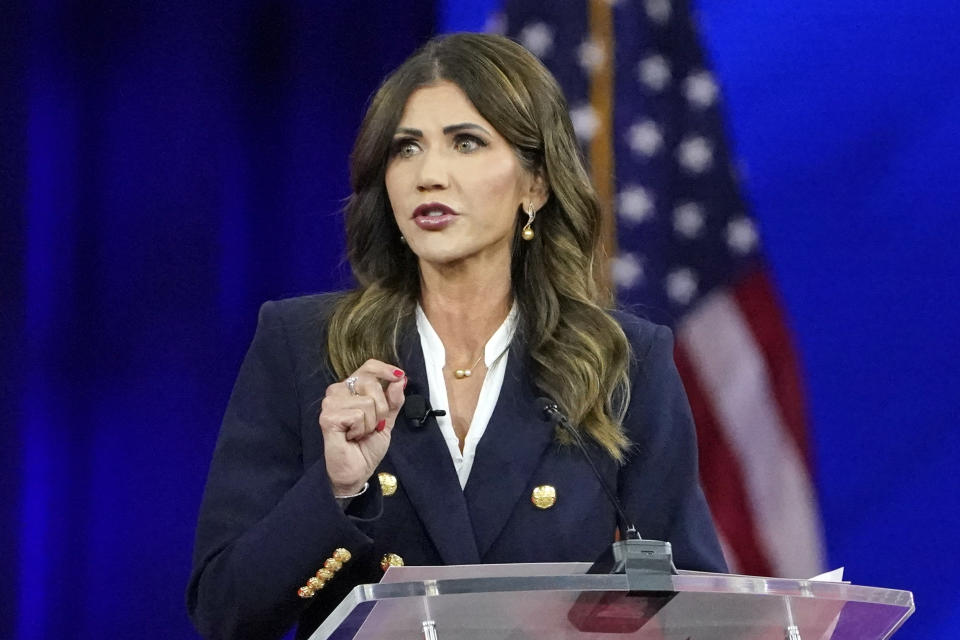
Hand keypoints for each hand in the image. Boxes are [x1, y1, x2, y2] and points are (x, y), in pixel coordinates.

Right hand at [319, 360, 405, 495]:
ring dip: (370, 423)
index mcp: (351, 388)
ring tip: (359, 434)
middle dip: (381, 408)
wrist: (357, 471)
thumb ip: (393, 400)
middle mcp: (338, 391)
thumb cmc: (367, 446)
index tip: (398, 376)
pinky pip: (358, 415)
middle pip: (371, 383)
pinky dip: (361, 430)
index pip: (368, 367)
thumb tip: (400, 380)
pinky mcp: (328, 417)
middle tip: (371, 426)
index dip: (385, 369)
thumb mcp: (387, 420)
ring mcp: (330, 403)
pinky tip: (351, 437)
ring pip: (368, 401)